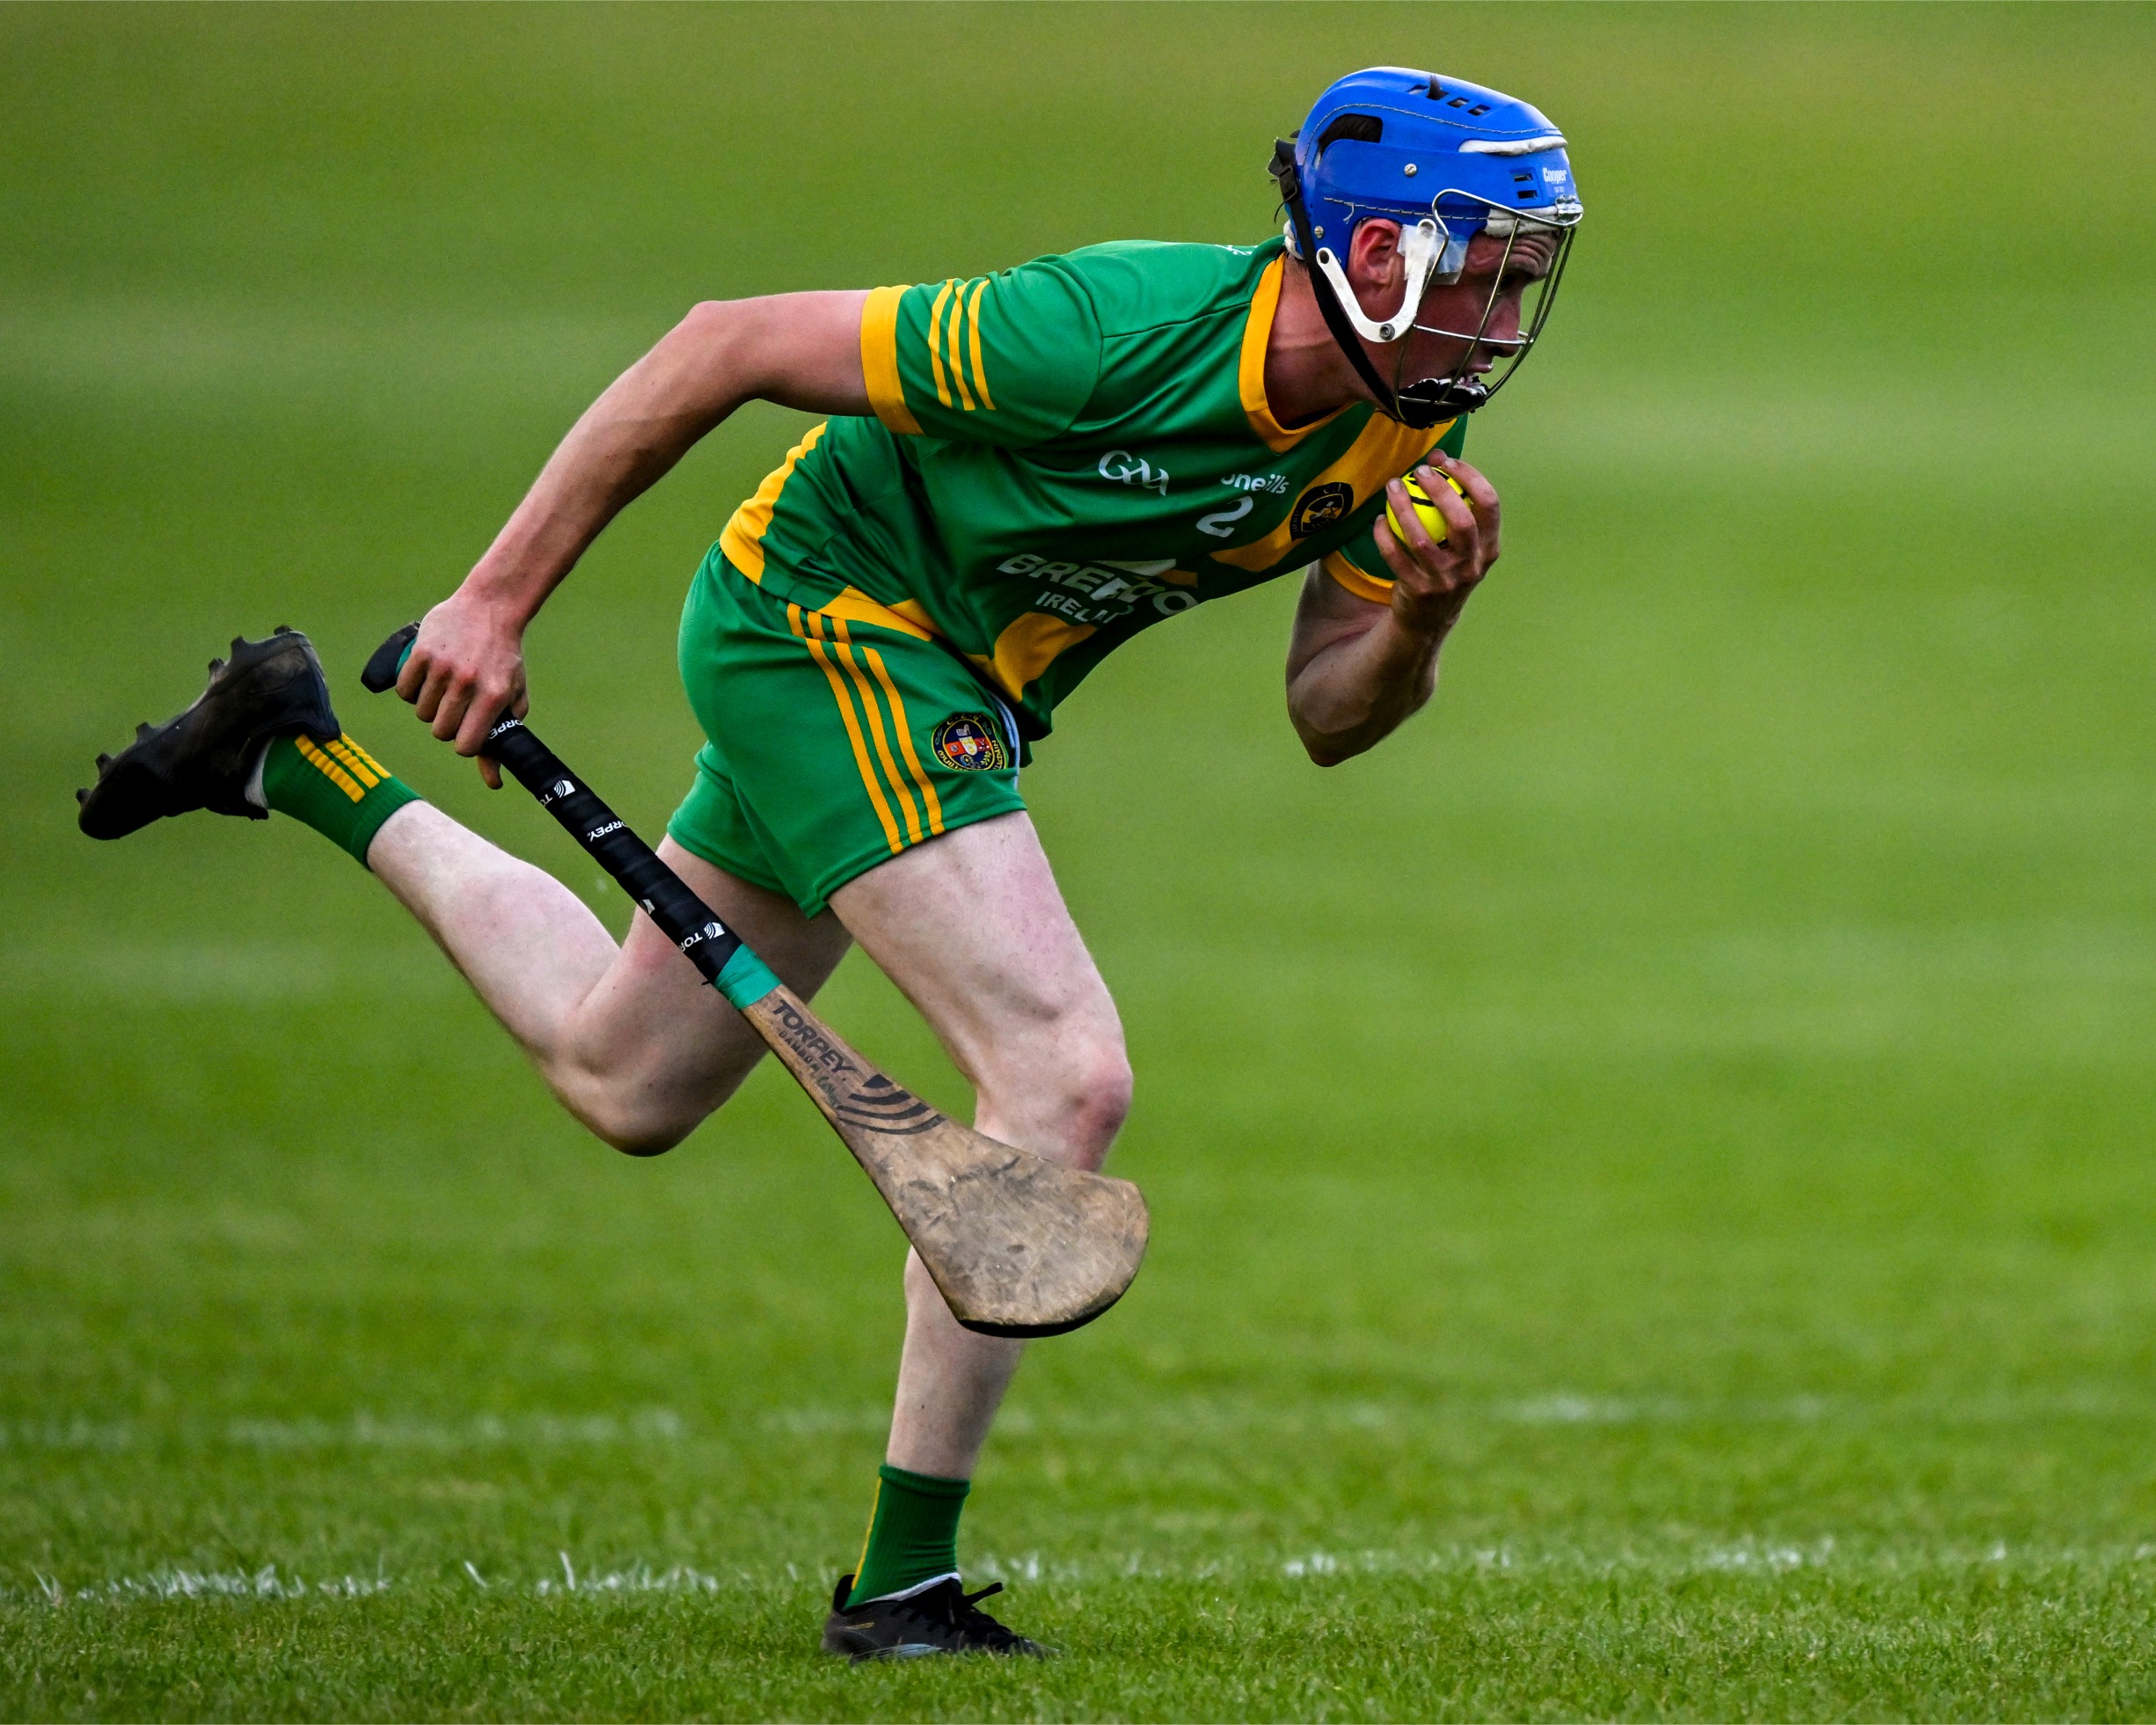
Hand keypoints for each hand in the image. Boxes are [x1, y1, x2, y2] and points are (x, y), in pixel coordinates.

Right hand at [395, 590, 529, 787]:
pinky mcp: (421, 653)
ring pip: (421, 712)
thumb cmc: (503, 658)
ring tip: (444, 688)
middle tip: (455, 708)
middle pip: (440, 731)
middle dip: (447, 725)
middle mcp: (468, 683)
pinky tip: (426, 678)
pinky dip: (411, 689)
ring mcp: (443, 667)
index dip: (464, 743)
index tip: (466, 733)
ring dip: (429, 706)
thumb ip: (502, 738)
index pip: (466, 745)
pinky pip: (404, 690)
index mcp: (494, 697)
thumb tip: (493, 781)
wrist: (491, 608)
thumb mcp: (512, 697)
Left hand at [1371, 451, 1500, 637]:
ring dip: (1404, 508)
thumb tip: (1438, 458)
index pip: (1489, 504)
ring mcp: (1445, 580)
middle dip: (1440, 490)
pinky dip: (1385, 536)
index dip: (1470, 478)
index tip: (1447, 461)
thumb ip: (1456, 504)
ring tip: (1393, 486)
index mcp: (1489, 547)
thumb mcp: (1464, 544)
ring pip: (1421, 539)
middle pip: (1461, 521)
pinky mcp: (1419, 590)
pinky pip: (1396, 557)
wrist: (1430, 618)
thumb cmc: (1447, 566)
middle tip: (1419, 471)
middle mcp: (1471, 564)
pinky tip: (1378, 519)